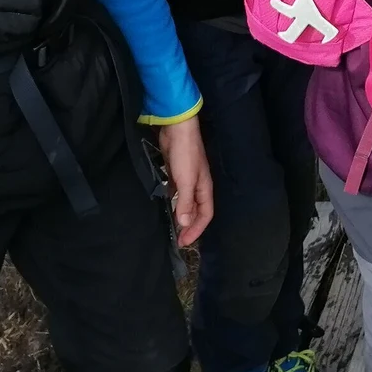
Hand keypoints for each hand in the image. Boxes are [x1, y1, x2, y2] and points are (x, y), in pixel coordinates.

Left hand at [158, 118, 213, 246]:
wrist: (177, 129)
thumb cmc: (185, 154)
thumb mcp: (186, 180)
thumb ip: (184, 202)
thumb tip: (184, 224)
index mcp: (204, 188)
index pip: (205, 215)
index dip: (196, 230)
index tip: (185, 243)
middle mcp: (198, 186)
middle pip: (196, 211)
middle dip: (189, 226)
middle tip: (178, 240)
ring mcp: (187, 179)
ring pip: (186, 203)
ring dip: (181, 216)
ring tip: (172, 228)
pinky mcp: (176, 173)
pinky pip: (177, 194)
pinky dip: (173, 203)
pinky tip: (166, 207)